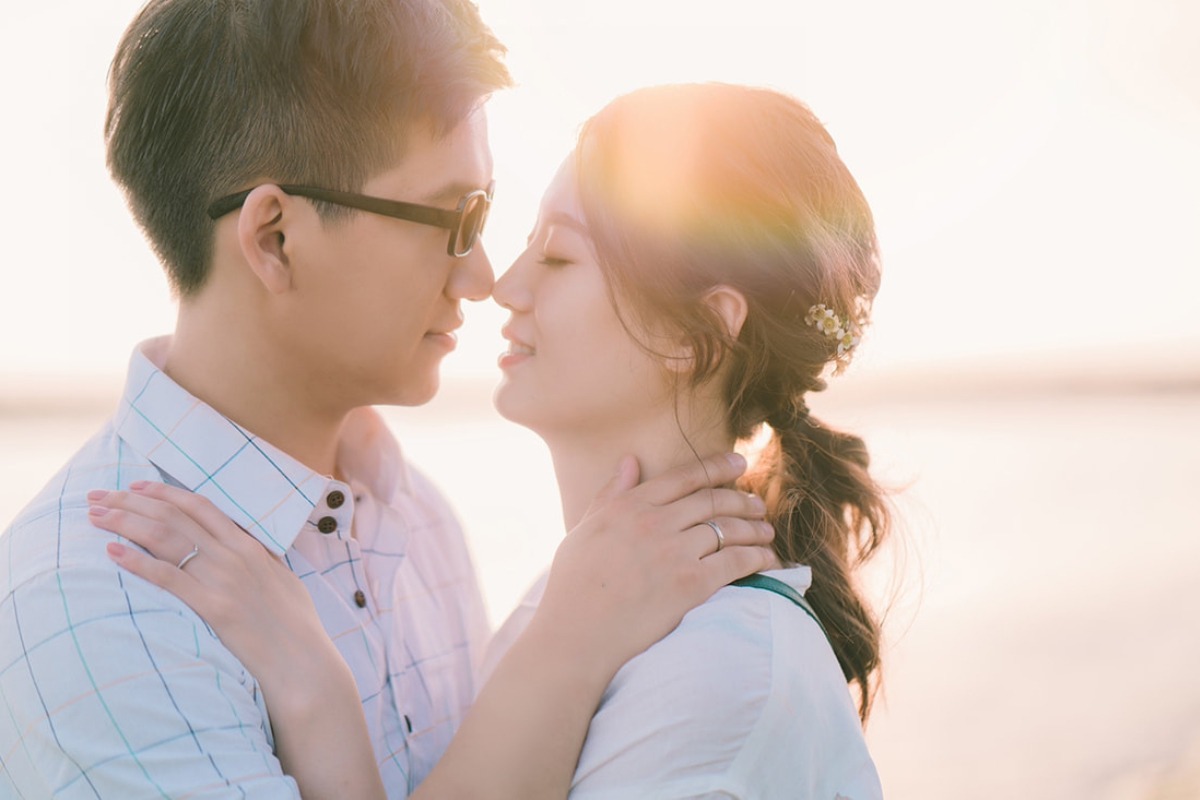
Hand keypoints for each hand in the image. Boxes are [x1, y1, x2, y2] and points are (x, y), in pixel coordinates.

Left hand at [86, 482, 345, 699]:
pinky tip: (112, 551)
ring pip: (165, 538)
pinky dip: (137, 560)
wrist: (301, 659)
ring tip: (95, 516)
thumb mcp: (281, 579)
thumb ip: (259, 559)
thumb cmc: (295, 625)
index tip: (135, 485)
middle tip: (98, 494)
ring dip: (125, 523)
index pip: (201, 506)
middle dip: (131, 501)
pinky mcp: (212, 606)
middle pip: (174, 516)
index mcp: (250, 546)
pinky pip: (167, 576)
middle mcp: (234, 555)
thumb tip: (245, 547)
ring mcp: (223, 579)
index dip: (165, 492)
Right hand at [530, 452, 776, 682]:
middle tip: (758, 503)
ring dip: (754, 528)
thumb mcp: (584, 529)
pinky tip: (767, 559)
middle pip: (712, 500)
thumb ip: (609, 494)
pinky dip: (757, 557)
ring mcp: (673, 553)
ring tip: (766, 531)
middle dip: (742, 499)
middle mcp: (654, 522)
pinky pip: (735, 561)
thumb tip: (629, 460)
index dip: (717, 466)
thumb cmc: (572, 587)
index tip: (739, 463)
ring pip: (728, 529)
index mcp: (628, 506)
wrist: (576, 636)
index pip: (684, 477)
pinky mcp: (690, 585)